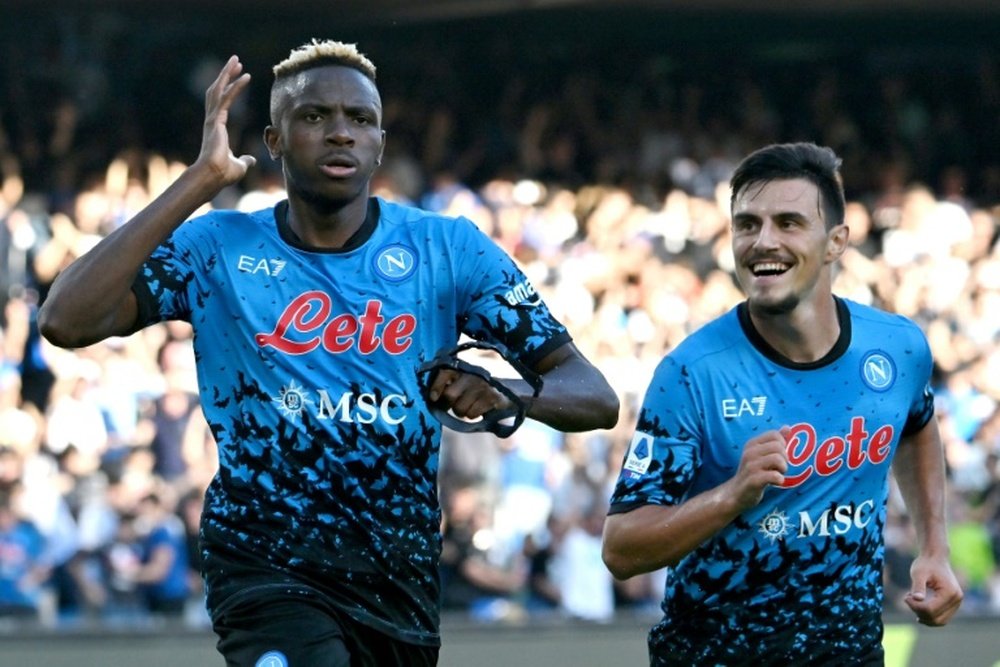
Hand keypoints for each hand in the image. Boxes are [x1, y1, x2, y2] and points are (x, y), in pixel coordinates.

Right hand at [195, 55, 255, 185]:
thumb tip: (251, 160)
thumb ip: (245, 160)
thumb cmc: (223, 174)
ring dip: (227, 74)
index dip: (228, 88)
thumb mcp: (239, 165)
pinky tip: (246, 76)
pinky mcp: (216, 121)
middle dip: (226, 74)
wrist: (213, 176)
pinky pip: (227, 98)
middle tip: (235, 61)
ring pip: (219, 90)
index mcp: (216, 127)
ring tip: (236, 60)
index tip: (237, 77)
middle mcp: (212, 120)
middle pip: (217, 90)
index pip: (222, 102)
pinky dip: (236, 86)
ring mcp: (212, 119)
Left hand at [426, 367, 515, 422]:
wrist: (511, 390)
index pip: (445, 372)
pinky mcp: (492, 398)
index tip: (434, 398)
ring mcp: (483, 386)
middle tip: (452, 406)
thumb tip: (434, 397)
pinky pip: (472, 414)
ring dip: (462, 412)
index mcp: (465, 368)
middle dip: (448, 405)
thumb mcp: (467, 379)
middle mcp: (473, 375)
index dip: (436, 385)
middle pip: (450, 395)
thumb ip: (452, 383)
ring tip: (470, 405)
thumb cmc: (482, 386)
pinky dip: (473, 415)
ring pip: (460, 409)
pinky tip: (480, 408)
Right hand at [727, 427, 788, 510]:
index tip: (778, 455)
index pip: (775, 435)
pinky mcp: (754, 480)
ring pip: (778, 459)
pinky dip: (779, 480)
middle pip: (779, 447)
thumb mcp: (761, 454)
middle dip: (784, 458)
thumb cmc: (752, 472)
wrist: (737, 493)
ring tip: (777, 474)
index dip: (782, 445)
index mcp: (752, 444)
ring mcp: (751, 466)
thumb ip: (774, 441)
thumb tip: (787, 427)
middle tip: (778, 467)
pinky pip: (775, 476)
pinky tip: (774, 482)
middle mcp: (750, 452)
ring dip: (783, 469)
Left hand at [905, 553, 962, 625]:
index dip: (915, 607)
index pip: (930, 610)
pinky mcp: (953, 604)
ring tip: (913, 602)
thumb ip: (918, 586)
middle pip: (935, 618)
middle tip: (908, 598)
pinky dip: (930, 616)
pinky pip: (942, 617)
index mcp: (949, 592)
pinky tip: (918, 608)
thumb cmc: (926, 564)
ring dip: (924, 616)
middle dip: (919, 612)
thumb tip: (917, 599)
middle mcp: (956, 599)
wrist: (936, 557)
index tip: (905, 596)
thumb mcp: (918, 573)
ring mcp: (957, 603)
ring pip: (940, 621)